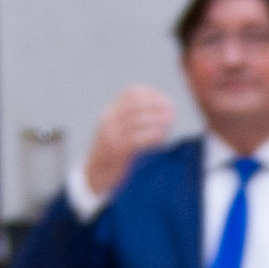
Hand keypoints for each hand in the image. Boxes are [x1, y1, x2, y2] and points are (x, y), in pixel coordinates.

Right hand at [81, 85, 174, 199]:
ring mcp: (111, 134)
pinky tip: (163, 137)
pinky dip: (152, 136)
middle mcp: (109, 120)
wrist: (96, 174)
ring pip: (139, 120)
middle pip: (136, 104)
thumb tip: (163, 112)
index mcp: (110, 112)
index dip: (151, 94)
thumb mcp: (121, 131)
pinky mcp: (116, 150)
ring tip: (170, 122)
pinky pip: (138, 139)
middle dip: (157, 105)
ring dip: (158, 119)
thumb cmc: (115, 153)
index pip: (131, 93)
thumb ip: (136, 121)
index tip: (166, 99)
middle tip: (172, 111)